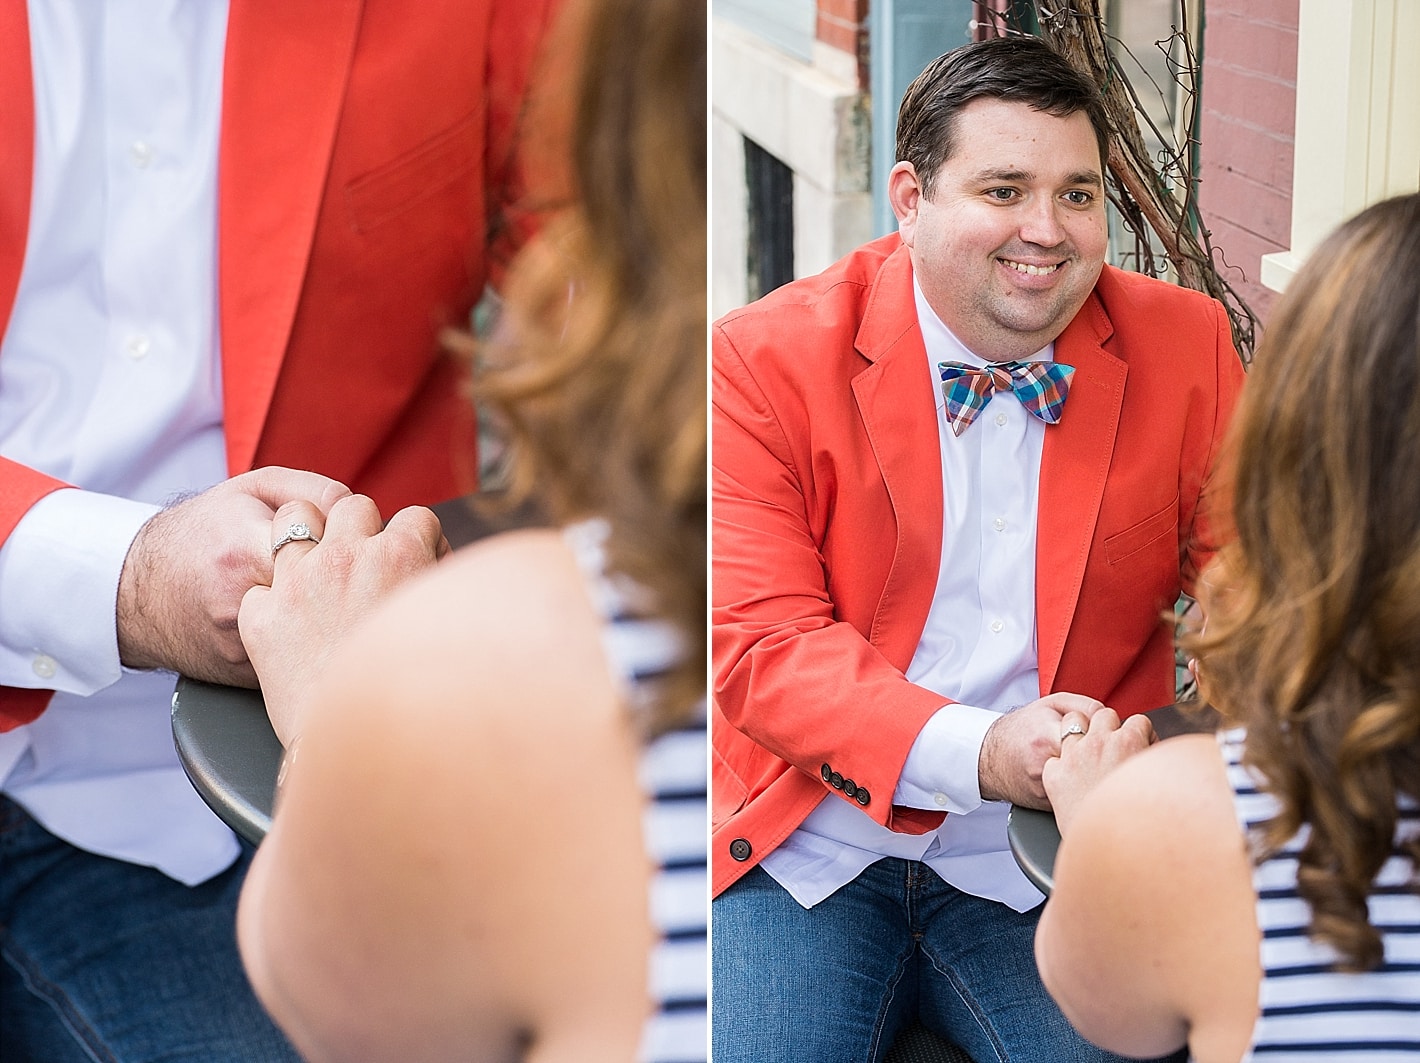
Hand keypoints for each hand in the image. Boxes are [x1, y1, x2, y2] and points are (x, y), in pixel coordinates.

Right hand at [116, 468, 352, 685]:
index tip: (364, 541)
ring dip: (345, 619)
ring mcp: (246, 649)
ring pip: (327, 637)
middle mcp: (244, 605)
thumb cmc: (204, 533)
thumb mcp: (252, 490)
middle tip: (364, 574)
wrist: (139, 592)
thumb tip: (360, 511)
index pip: (335, 548)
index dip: (362, 544)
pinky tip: (316, 631)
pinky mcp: (250, 680)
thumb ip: (312, 490)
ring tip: (339, 600)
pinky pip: (306, 665)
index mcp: (247, 552)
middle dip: (361, 585)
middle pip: (337, 598)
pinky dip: (321, 648)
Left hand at [238, 494, 447, 745]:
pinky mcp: (260, 617)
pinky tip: (288, 628)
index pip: (417, 517)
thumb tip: (456, 573)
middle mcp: (346, 557)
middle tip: (366, 569)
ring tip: (317, 574)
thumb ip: (453, 591)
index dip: (420, 542)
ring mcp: (297, 582)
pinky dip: (271, 603)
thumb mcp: (454, 630)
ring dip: (308, 539)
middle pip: (354, 506)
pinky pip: (259, 585)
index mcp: (401, 556)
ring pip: (293, 519)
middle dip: (363, 530)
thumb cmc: (421, 699)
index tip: (417, 568)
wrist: (363, 751)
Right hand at [978, 693, 1108, 807]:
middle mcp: (1046, 765)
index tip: (1114, 734)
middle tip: (1116, 752)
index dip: (1112, 735)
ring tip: (1100, 766)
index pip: (1097, 736)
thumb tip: (1112, 716)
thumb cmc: (1021, 729)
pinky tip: (1087, 782)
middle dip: (1112, 758)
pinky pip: (1080, 799)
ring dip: (1102, 775)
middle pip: (1098, 764)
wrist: (990, 758)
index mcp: (1048, 736)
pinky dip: (1089, 790)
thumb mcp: (1050, 704)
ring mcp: (1047, 789)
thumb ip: (1083, 705)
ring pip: (1092, 785)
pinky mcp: (1050, 806)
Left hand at [1043, 707, 1155, 833]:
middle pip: (1105, 715)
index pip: (1139, 721)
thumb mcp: (1160, 786)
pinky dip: (1061, 765)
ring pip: (1073, 721)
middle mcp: (1099, 743)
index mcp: (1129, 743)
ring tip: (1087, 752)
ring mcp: (1073, 756)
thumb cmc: (1140, 826)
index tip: (1140, 747)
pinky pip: (1055, 756)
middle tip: (1114, 749)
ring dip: (1081, 733)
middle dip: (1110, 728)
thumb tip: (1163, 757)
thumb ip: (1158, 764)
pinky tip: (1070, 779)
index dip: (1141, 734)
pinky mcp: (1054, 773)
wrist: (1110, 850)